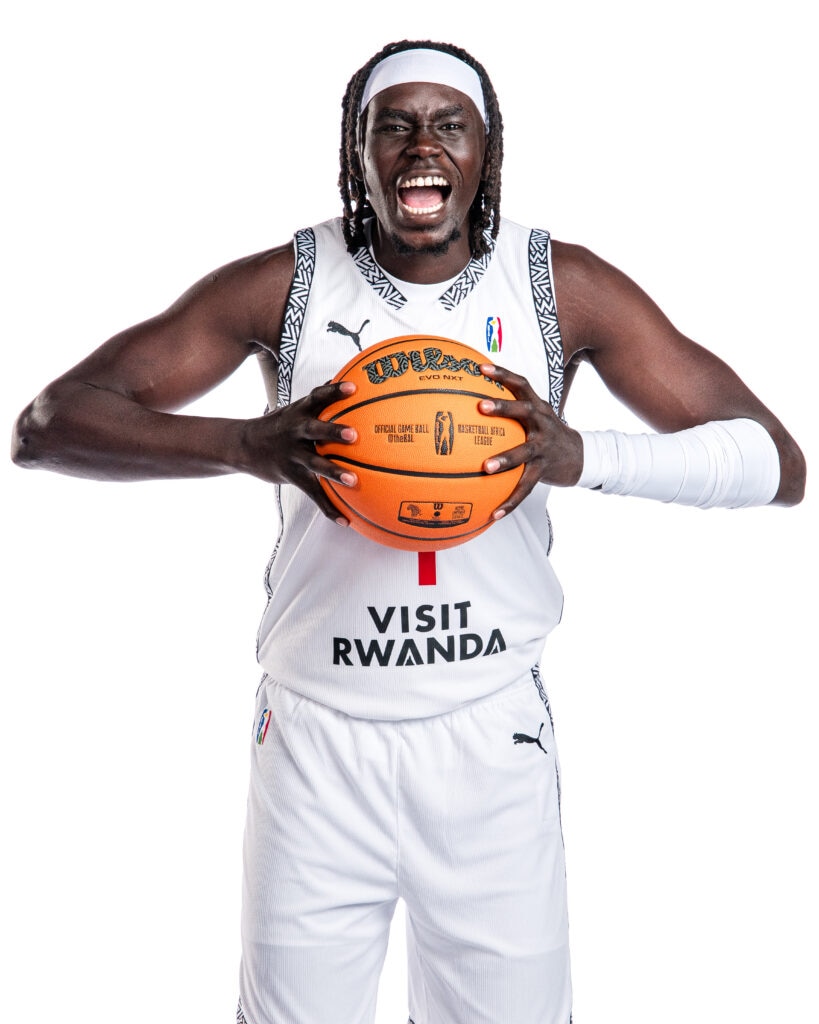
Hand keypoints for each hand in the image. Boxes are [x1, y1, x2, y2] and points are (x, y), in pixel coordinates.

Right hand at [239, 381, 358, 522]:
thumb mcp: (293, 409)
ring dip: (333, 472)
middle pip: (315, 430)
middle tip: (354, 435)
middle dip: (333, 431)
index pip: (318, 397)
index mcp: (299, 412)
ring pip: (314, 464)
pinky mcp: (290, 475)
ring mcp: (292, 454)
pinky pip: (312, 493)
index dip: (334, 391)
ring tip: (353, 481)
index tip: (353, 387)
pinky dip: (328, 507)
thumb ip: (319, 400)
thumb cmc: (278, 425)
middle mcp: (295, 431)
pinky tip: (345, 520)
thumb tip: (348, 380)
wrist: (242, 445)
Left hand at [478, 363, 583, 517]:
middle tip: (480, 407)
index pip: (521, 384)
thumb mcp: (535, 416)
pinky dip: (510, 501)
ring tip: (485, 467)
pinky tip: (493, 514)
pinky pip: (525, 487)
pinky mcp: (544, 470)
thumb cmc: (546, 433)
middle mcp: (542, 423)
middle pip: (524, 410)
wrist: (580, 456)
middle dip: (503, 407)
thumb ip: (511, 407)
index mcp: (537, 407)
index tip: (480, 367)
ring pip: (524, 452)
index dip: (502, 374)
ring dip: (505, 459)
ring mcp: (544, 447)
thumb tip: (471, 400)